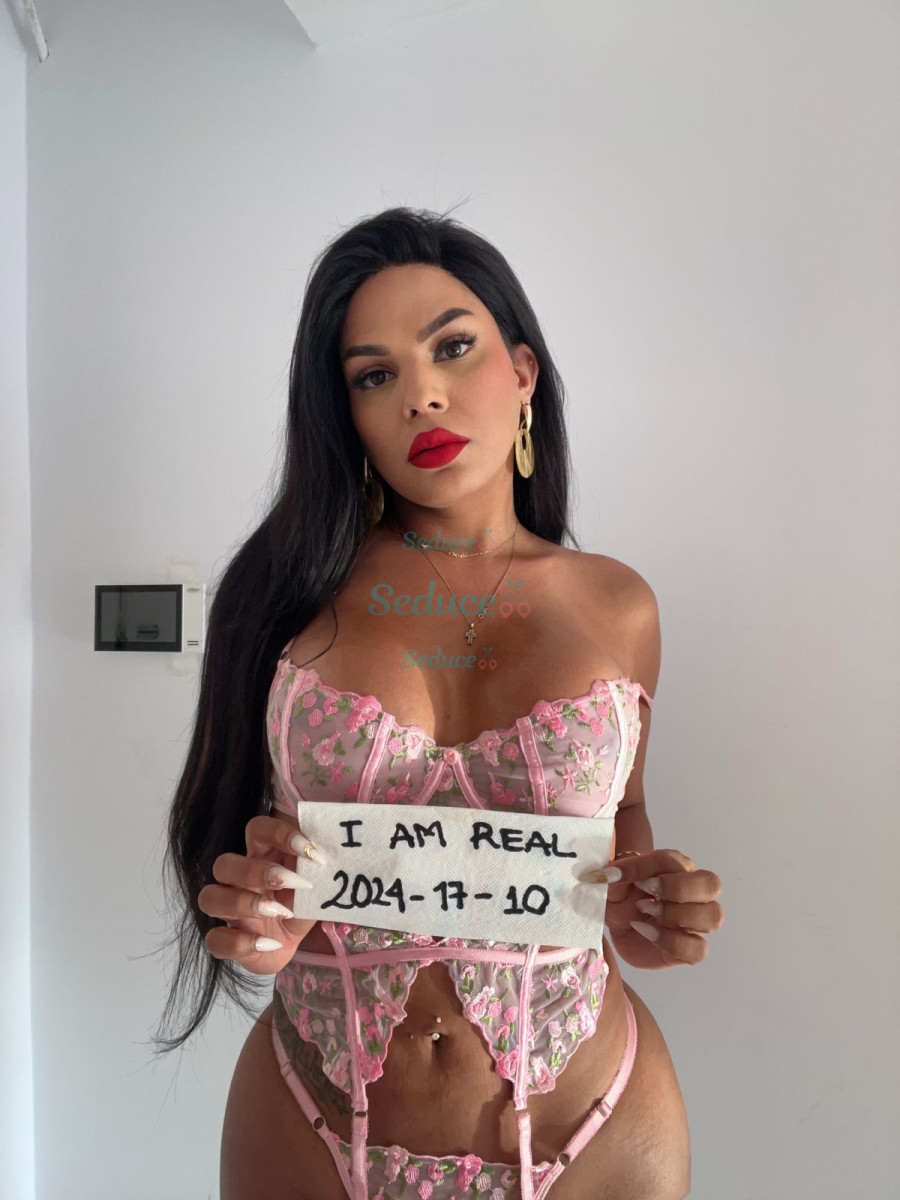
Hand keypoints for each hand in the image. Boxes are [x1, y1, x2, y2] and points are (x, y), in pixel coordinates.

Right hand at [198, 815, 324, 974]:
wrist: (292, 944)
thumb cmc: (300, 904)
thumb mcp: (315, 884)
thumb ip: (317, 869)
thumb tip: (336, 854)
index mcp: (260, 856)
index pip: (256, 829)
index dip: (279, 834)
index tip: (311, 852)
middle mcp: (238, 880)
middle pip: (223, 863)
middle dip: (255, 871)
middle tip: (289, 882)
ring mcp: (228, 911)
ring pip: (209, 898)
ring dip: (245, 903)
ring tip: (278, 912)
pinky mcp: (226, 941)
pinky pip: (215, 940)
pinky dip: (242, 943)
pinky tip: (270, 944)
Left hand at [599, 849, 723, 969]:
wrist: (619, 928)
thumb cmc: (623, 898)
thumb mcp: (614, 881)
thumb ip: (617, 873)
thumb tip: (612, 874)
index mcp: (679, 869)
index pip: (676, 861)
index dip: (650, 868)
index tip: (628, 878)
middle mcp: (695, 894)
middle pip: (711, 884)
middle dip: (679, 888)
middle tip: (648, 894)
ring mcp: (696, 923)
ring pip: (712, 916)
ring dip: (677, 914)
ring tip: (646, 912)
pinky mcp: (690, 949)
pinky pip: (699, 949)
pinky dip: (672, 942)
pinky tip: (647, 932)